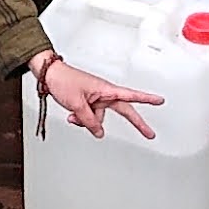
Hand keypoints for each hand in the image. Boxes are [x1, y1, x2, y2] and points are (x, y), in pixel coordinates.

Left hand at [35, 52, 162, 141]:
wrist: (49, 76)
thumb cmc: (64, 80)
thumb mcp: (78, 105)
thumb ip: (89, 121)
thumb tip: (98, 132)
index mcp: (106, 90)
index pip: (131, 96)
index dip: (147, 99)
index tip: (160, 101)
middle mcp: (104, 94)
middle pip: (123, 111)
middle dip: (135, 122)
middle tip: (149, 133)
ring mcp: (96, 99)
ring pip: (99, 118)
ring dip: (88, 121)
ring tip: (74, 114)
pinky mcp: (88, 102)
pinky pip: (90, 117)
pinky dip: (82, 119)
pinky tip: (72, 115)